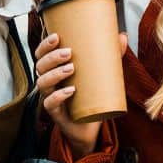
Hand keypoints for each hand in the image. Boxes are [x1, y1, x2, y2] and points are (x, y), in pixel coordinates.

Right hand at [34, 31, 124, 156]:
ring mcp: (50, 96)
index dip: (44, 44)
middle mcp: (49, 82)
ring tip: (71, 69)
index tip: (56, 36)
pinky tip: (71, 91)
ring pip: (42, 82)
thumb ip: (110, 55)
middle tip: (69, 53)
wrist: (90, 125)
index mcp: (54, 69)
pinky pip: (49, 103)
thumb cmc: (91, 96)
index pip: (42, 54)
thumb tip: (122, 36)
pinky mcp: (55, 112)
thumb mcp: (101, 73)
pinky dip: (58, 96)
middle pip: (40, 65)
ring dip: (55, 74)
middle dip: (52, 57)